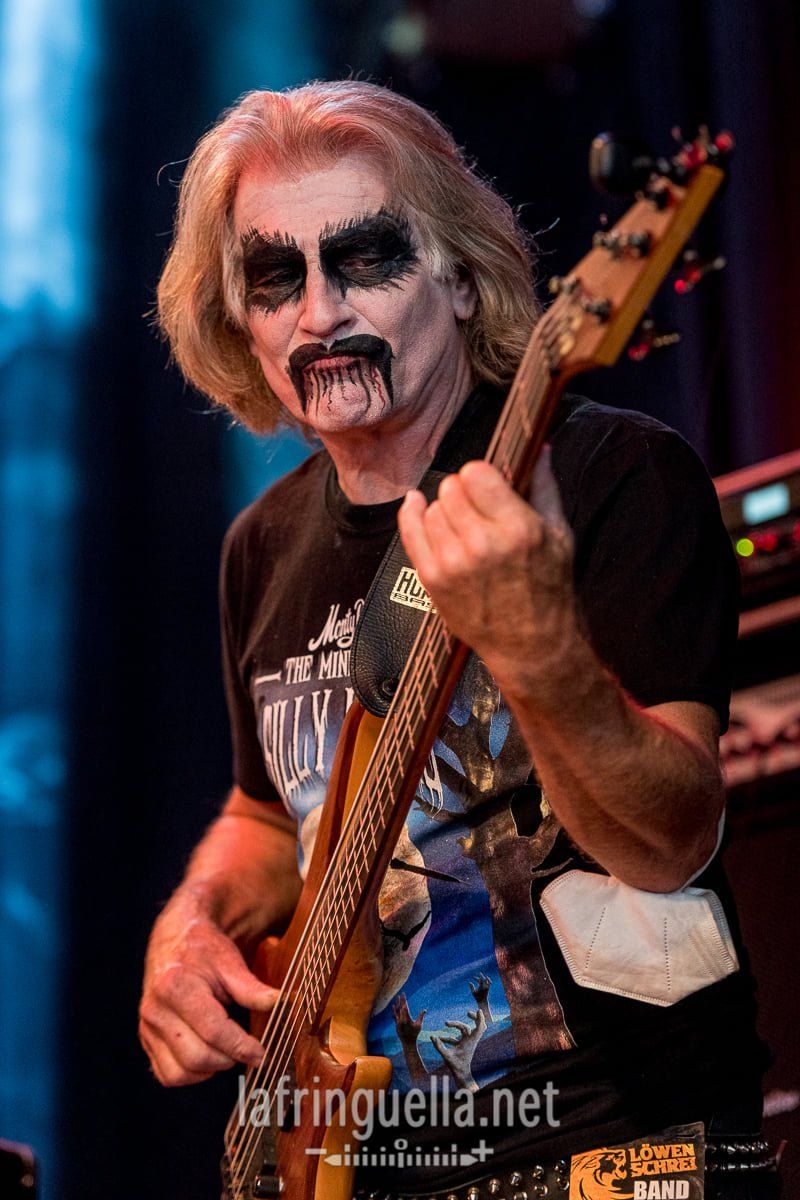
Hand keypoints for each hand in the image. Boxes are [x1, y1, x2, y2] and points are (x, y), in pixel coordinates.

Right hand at [139, 894, 277, 1086]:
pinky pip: (167, 1075)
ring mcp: (147, 1027)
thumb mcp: (230, 962)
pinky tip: (207, 1055)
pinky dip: (190, 1074)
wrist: (175, 940)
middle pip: (197, 1057)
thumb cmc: (203, 950)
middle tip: (247, 1050)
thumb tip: (279, 1003)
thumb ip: (252, 988)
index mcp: (177, 986)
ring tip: (227, 1051)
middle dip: (228, 1059)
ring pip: (180, 1073)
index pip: (213, 1031)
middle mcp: (156, 1010)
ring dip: (210, 1070)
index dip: (241, 1047)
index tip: (262, 1053)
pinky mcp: (146, 1039)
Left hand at [393, 992, 426, 1046]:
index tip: (404, 995)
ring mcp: (398, 1022)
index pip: (405, 1007)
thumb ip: (421, 1016)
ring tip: (397, 998)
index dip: (404, 1000)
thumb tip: (425, 1010)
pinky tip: (394, 1006)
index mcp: (407, 1019)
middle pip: (400, 1008)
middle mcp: (401, 1020)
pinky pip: (395, 1015)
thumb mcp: (419, 1025)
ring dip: (397, 1004)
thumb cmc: (415, 1033)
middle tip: (401, 994)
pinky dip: (395, 1011)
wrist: (408, 1042)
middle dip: (401, 1001)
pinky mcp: (396, 1024)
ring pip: (396, 1011)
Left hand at [397, 448, 576, 695]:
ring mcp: (453, 564)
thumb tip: (540, 448)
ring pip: (431, 507)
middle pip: (451, 487)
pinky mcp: (432, 579)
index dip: (481, 475)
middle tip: (477, 508)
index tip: (488, 484)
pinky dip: (413, 514)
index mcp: (517, 529)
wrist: (530, 645)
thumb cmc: (548, 589)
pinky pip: (410, 530)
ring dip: (445, 509)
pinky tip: (418, 505)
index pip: (475, 473)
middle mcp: (482, 545)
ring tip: (464, 526)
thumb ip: (545, 487)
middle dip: (464, 492)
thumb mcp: (560, 535)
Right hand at [430, 1009, 486, 1089]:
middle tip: (468, 1012)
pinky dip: (451, 1036)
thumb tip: (431, 1036)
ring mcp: (468, 1043)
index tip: (478, 1010)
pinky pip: (459, 1037)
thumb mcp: (446, 1056)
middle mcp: (470, 1041)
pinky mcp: (464, 1046)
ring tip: (446, 1023)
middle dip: (475, 1018)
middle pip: (478, 1026)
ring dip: (459, 1025)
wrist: (461, 1075)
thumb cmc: (456, 1066)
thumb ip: (439, 1046)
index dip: (480, 1018)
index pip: (479, 1028)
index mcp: (470, 1042)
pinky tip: (440, 1038)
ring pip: (468, 1030)